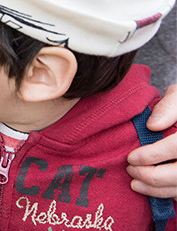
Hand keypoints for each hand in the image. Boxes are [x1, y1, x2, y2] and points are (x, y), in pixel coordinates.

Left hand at [127, 84, 176, 198]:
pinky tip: (152, 189)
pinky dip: (169, 194)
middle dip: (153, 176)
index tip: (131, 157)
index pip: (176, 147)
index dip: (153, 155)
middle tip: (130, 170)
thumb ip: (168, 107)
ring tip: (135, 183)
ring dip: (158, 190)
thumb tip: (152, 126)